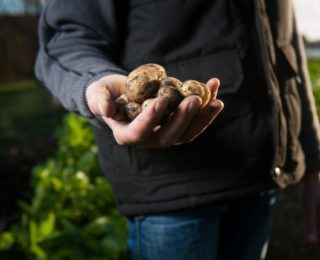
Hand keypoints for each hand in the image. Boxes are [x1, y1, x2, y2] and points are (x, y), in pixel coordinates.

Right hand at [86, 74, 223, 147]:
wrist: (122, 92)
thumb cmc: (106, 93)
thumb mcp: (98, 93)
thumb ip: (99, 100)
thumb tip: (106, 109)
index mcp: (127, 134)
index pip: (139, 132)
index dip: (150, 119)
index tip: (161, 100)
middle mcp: (149, 139)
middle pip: (170, 136)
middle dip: (184, 119)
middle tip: (195, 99)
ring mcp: (166, 134)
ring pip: (188, 133)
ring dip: (203, 117)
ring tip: (216, 100)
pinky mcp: (179, 125)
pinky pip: (195, 120)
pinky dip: (207, 106)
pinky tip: (214, 86)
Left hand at [301, 171, 319, 253]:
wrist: (313, 177)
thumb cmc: (310, 192)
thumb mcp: (308, 209)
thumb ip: (310, 225)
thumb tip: (311, 243)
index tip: (313, 252)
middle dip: (319, 246)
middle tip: (305, 250)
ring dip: (316, 240)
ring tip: (302, 246)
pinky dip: (315, 233)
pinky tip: (305, 236)